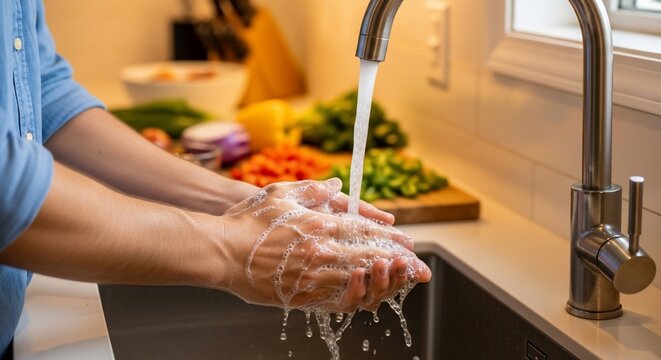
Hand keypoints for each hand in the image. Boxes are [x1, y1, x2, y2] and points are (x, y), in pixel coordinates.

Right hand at [218, 180, 429, 311]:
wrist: (220, 251)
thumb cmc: (248, 221)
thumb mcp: (280, 193)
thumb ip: (312, 189)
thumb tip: (336, 185)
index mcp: (319, 224)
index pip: (364, 230)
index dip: (389, 236)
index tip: (406, 240)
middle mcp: (321, 251)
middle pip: (368, 256)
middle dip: (396, 260)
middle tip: (415, 264)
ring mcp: (312, 276)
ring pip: (358, 280)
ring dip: (382, 280)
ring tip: (398, 279)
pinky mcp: (300, 295)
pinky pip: (335, 299)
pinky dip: (355, 296)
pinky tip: (367, 295)